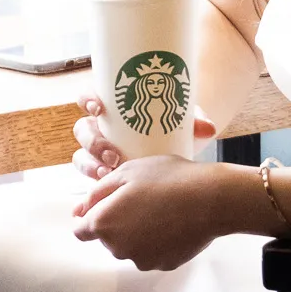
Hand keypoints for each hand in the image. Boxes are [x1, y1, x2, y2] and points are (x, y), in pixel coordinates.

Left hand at [70, 155, 231, 270]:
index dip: (90, 217)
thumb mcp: (126, 172)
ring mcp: (142, 260)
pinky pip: (153, 253)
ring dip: (138, 233)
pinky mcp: (164, 266)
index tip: (108, 204)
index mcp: (104, 224)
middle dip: (118, 222)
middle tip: (142, 198)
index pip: (81, 230)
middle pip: (108, 238)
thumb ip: (97, 193)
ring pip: (131, 247)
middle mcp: (118, 249)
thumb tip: (77, 211)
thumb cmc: (166, 179)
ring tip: (161, 209)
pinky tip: (174, 223)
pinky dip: (158, 241)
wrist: (210, 199)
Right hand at [71, 94, 217, 180]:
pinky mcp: (106, 174)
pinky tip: (107, 192)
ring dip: (91, 166)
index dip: (88, 101)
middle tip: (113, 154)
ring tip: (109, 173)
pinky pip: (91, 180)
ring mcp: (101, 153)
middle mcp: (102, 129)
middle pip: (83, 131)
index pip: (89, 99)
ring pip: (82, 157)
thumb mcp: (183, 119)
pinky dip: (94, 186)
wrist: (182, 145)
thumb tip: (208, 128)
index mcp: (114, 108)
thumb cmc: (176, 124)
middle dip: (93, 143)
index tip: (100, 110)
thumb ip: (194, 121)